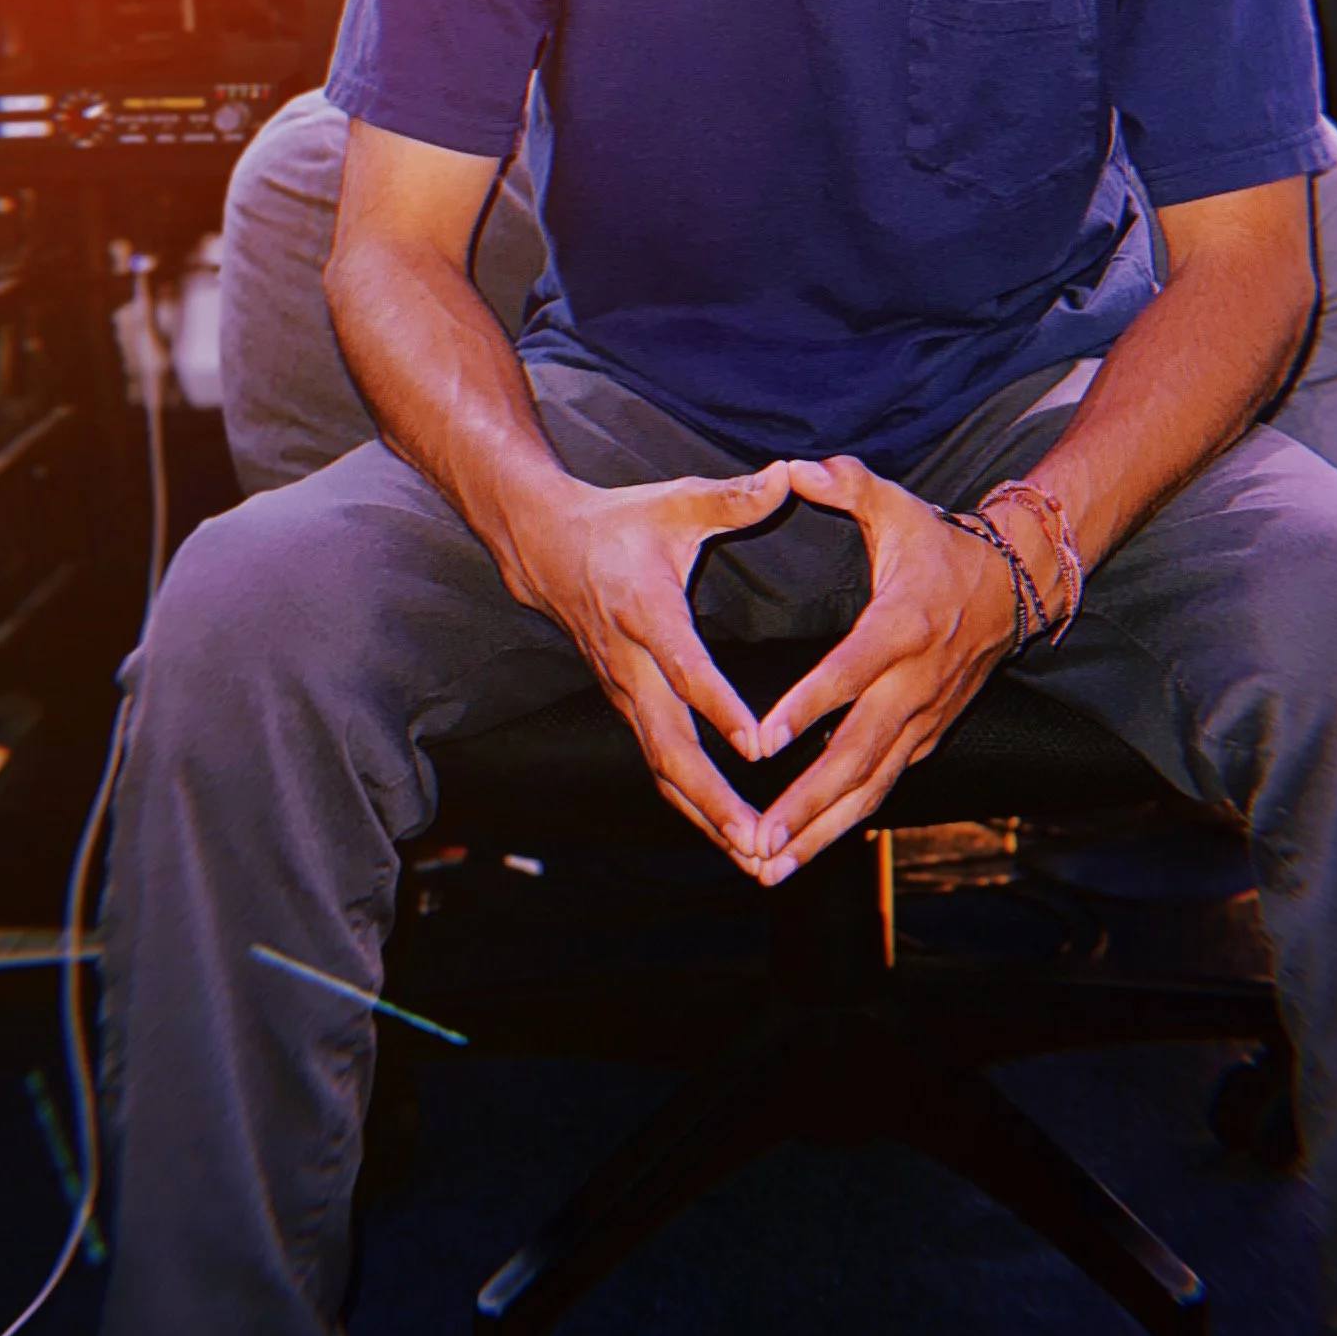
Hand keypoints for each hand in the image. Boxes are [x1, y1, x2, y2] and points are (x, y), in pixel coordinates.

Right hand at [528, 466, 792, 870]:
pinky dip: (695, 808)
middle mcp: (632, 666)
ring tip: (757, 859)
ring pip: (664, 771)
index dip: (719, 707)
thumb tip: (789, 476)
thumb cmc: (623, 522)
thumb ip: (733, 498)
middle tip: (760, 840)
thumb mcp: (676, 499)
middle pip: (670, 748)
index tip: (758, 746)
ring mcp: (627, 695)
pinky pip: (661, 767)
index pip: (685, 669)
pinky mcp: (630, 709)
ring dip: (708, 820)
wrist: (547, 548)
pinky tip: (734, 840)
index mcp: (647, 612)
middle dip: (715, 800)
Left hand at [744, 458, 1020, 884]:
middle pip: (857, 754)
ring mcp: (925, 717)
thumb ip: (845, 484)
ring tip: (771, 867)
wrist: (1016, 585)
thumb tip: (793, 467)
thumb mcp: (896, 504)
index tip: (761, 741)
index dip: (807, 706)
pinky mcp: (928, 735)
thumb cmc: (940, 543)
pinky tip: (807, 849)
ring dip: (822, 830)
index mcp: (900, 625)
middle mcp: (915, 682)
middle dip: (805, 802)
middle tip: (757, 839)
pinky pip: (885, 785)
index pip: (848, 672)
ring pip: (872, 786)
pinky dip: (848, 820)